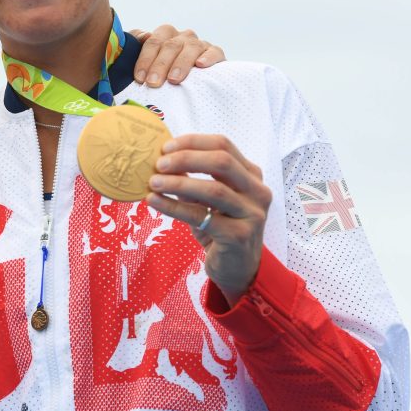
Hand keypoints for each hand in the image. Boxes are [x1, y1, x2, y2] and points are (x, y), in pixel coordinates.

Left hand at [129, 24, 225, 86]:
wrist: (194, 81)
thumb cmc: (164, 72)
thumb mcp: (148, 61)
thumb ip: (136, 46)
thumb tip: (142, 36)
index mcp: (164, 35)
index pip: (153, 42)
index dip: (145, 60)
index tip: (140, 78)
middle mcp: (182, 37)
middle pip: (170, 46)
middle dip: (160, 65)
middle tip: (153, 83)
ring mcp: (199, 44)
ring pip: (190, 48)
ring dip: (181, 64)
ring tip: (173, 80)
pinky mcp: (216, 53)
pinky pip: (214, 51)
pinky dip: (207, 57)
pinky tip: (200, 65)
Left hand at [145, 134, 271, 304]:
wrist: (237, 268)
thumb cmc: (220, 228)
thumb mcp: (207, 199)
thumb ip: (192, 178)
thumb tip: (162, 159)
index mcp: (251, 175)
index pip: (223, 145)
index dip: (193, 142)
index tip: (166, 147)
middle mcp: (257, 191)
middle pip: (222, 162)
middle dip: (186, 159)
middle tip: (158, 164)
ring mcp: (252, 214)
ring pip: (213, 190)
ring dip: (177, 184)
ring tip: (153, 183)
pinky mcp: (239, 235)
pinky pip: (201, 216)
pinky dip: (173, 207)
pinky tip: (154, 202)